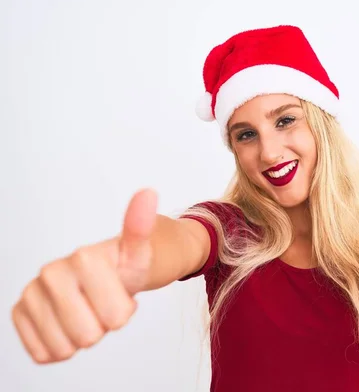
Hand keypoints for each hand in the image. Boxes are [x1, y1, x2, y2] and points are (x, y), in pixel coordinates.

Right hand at [11, 188, 157, 363]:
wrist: (113, 269)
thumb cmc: (129, 263)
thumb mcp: (142, 251)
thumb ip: (141, 227)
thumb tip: (148, 193)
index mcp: (82, 258)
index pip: (115, 318)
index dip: (125, 311)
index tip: (123, 289)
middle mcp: (50, 273)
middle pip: (88, 336)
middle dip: (105, 324)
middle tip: (107, 301)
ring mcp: (32, 293)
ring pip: (65, 348)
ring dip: (84, 335)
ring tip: (91, 309)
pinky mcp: (20, 312)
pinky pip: (44, 353)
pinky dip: (63, 346)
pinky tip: (71, 322)